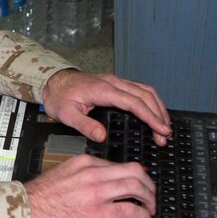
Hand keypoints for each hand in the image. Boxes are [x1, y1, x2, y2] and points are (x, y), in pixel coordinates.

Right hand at [24, 154, 156, 217]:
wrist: (24, 210)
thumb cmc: (38, 197)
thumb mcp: (61, 174)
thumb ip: (82, 175)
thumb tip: (99, 184)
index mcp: (84, 163)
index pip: (119, 164)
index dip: (135, 176)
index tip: (138, 185)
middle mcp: (94, 174)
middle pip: (135, 171)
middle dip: (149, 185)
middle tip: (151, 196)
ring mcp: (98, 192)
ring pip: (137, 188)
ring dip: (150, 200)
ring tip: (151, 209)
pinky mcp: (99, 212)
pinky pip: (131, 210)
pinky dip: (143, 215)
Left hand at [42, 69, 171, 145]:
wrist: (52, 82)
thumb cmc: (59, 96)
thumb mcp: (66, 114)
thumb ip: (84, 125)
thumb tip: (101, 136)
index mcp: (103, 89)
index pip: (134, 103)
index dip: (150, 117)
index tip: (161, 130)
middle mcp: (113, 82)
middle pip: (145, 96)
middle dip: (159, 115)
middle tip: (164, 135)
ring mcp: (115, 81)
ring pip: (145, 90)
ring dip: (158, 107)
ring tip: (164, 126)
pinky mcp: (115, 84)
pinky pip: (139, 90)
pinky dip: (150, 102)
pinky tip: (154, 113)